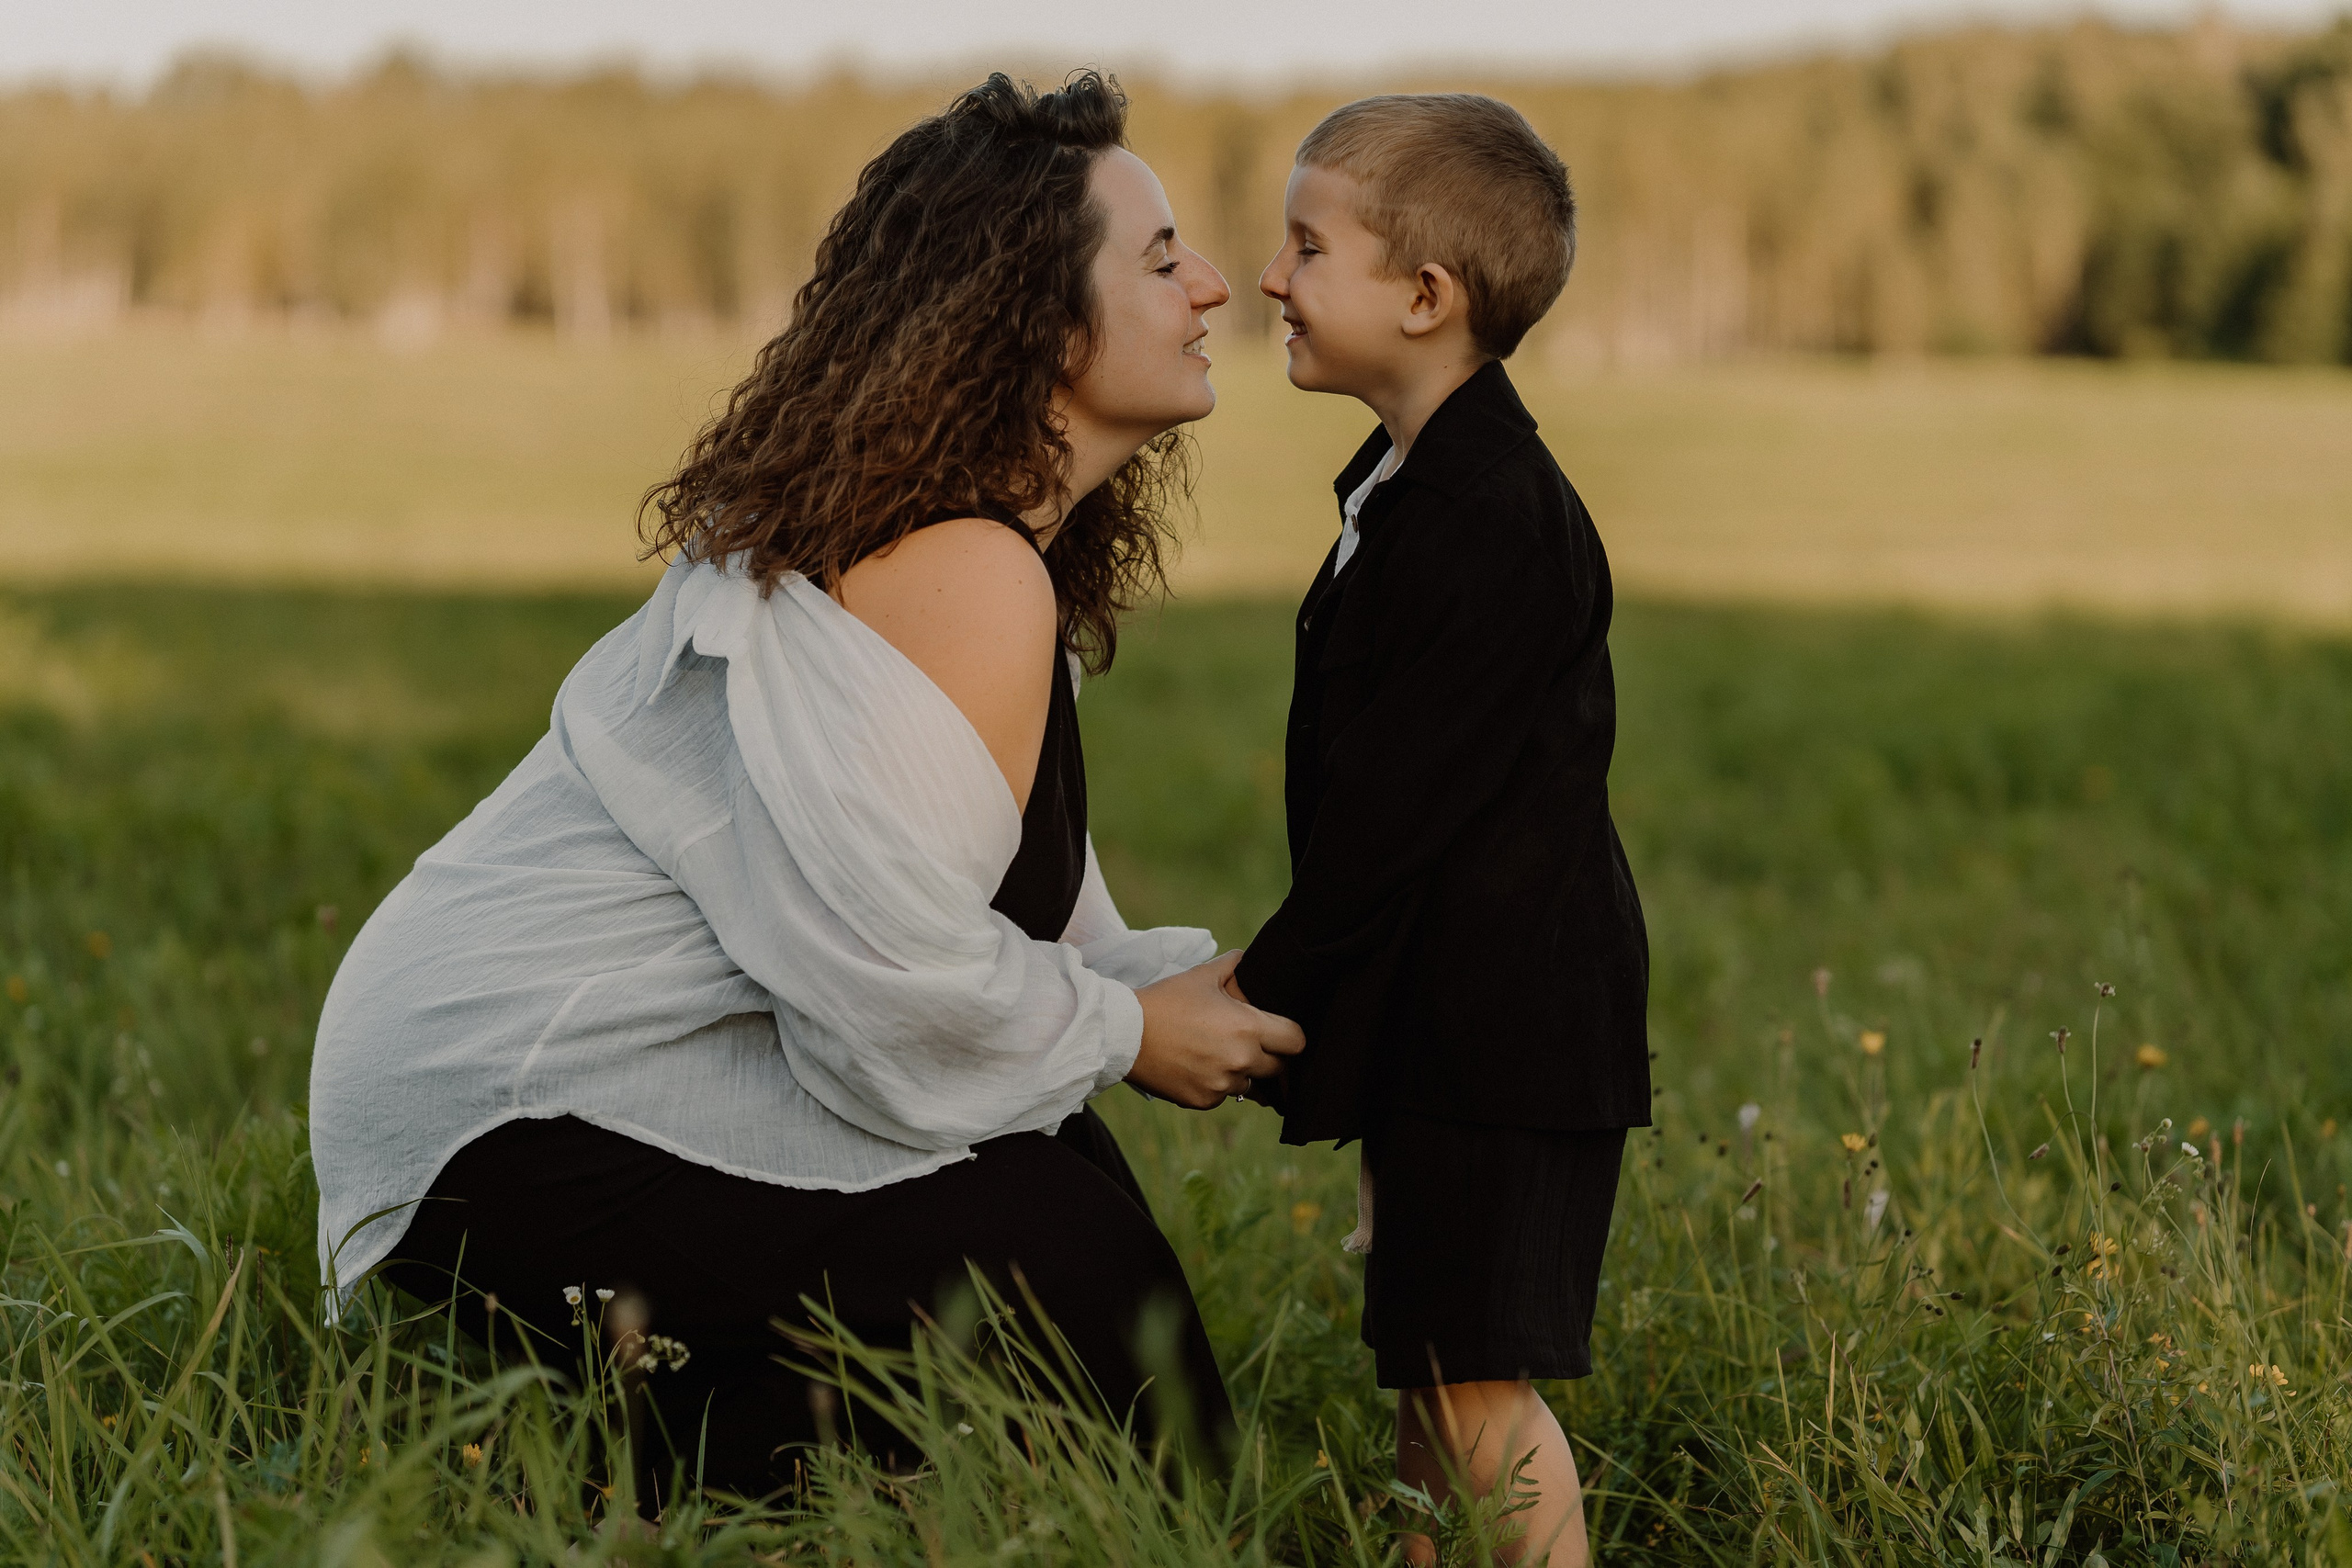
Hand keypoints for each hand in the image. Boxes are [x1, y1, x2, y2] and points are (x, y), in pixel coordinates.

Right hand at [1130, 951, 1306, 1109]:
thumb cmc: (1166, 1000)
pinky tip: (1196, 1066)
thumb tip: (1249, 958)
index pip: (1296, 1041)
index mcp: (1248, 1028)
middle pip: (1278, 1067)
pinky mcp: (1202, 1101)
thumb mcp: (1202, 975)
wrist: (1124, 1033)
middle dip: (1269, 1056)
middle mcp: (1241, 1060)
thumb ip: (1234, 965)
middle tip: (1246, 1042)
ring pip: (1249, 1083)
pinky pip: (1222, 1096)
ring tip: (1215, 1053)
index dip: (1291, 1035)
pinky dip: (1215, 1085)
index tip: (1279, 1032)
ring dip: (1240, 1072)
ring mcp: (1221, 1085)